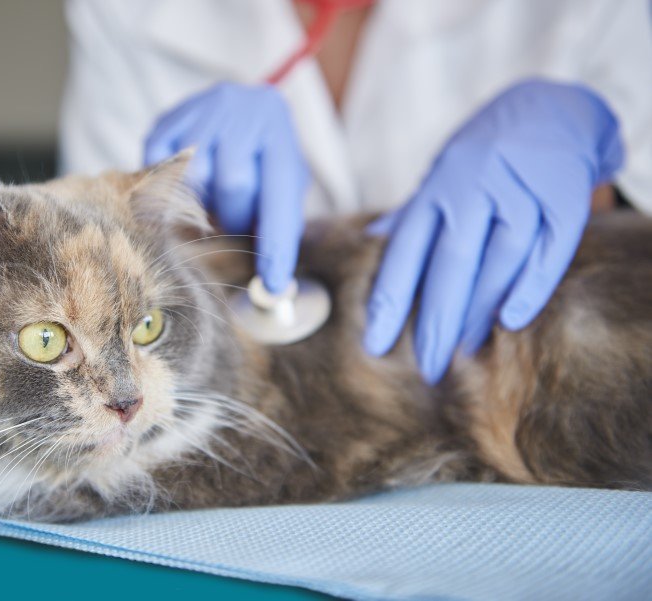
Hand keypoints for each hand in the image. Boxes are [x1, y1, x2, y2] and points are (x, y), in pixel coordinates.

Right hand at [144, 82, 308, 293]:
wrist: (244, 103)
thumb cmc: (266, 158)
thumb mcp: (284, 182)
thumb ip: (279, 221)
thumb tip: (272, 282)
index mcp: (279, 135)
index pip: (278, 198)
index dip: (275, 245)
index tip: (273, 284)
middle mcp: (243, 114)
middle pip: (232, 185)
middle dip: (234, 216)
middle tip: (232, 221)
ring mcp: (202, 111)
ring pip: (194, 178)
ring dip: (201, 204)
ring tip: (209, 201)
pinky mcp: (167, 120)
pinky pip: (161, 167)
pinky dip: (170, 186)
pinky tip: (185, 182)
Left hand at [364, 79, 623, 383]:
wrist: (552, 106)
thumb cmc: (485, 153)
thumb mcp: (441, 174)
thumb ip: (412, 213)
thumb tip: (370, 240)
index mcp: (437, 186)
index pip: (406, 250)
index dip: (389, 299)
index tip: (375, 344)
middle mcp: (473, 186)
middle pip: (451, 261)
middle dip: (436, 318)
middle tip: (427, 367)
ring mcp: (519, 187)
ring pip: (498, 258)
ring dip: (480, 309)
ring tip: (464, 352)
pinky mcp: (564, 193)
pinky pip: (549, 247)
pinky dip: (532, 284)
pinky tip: (512, 320)